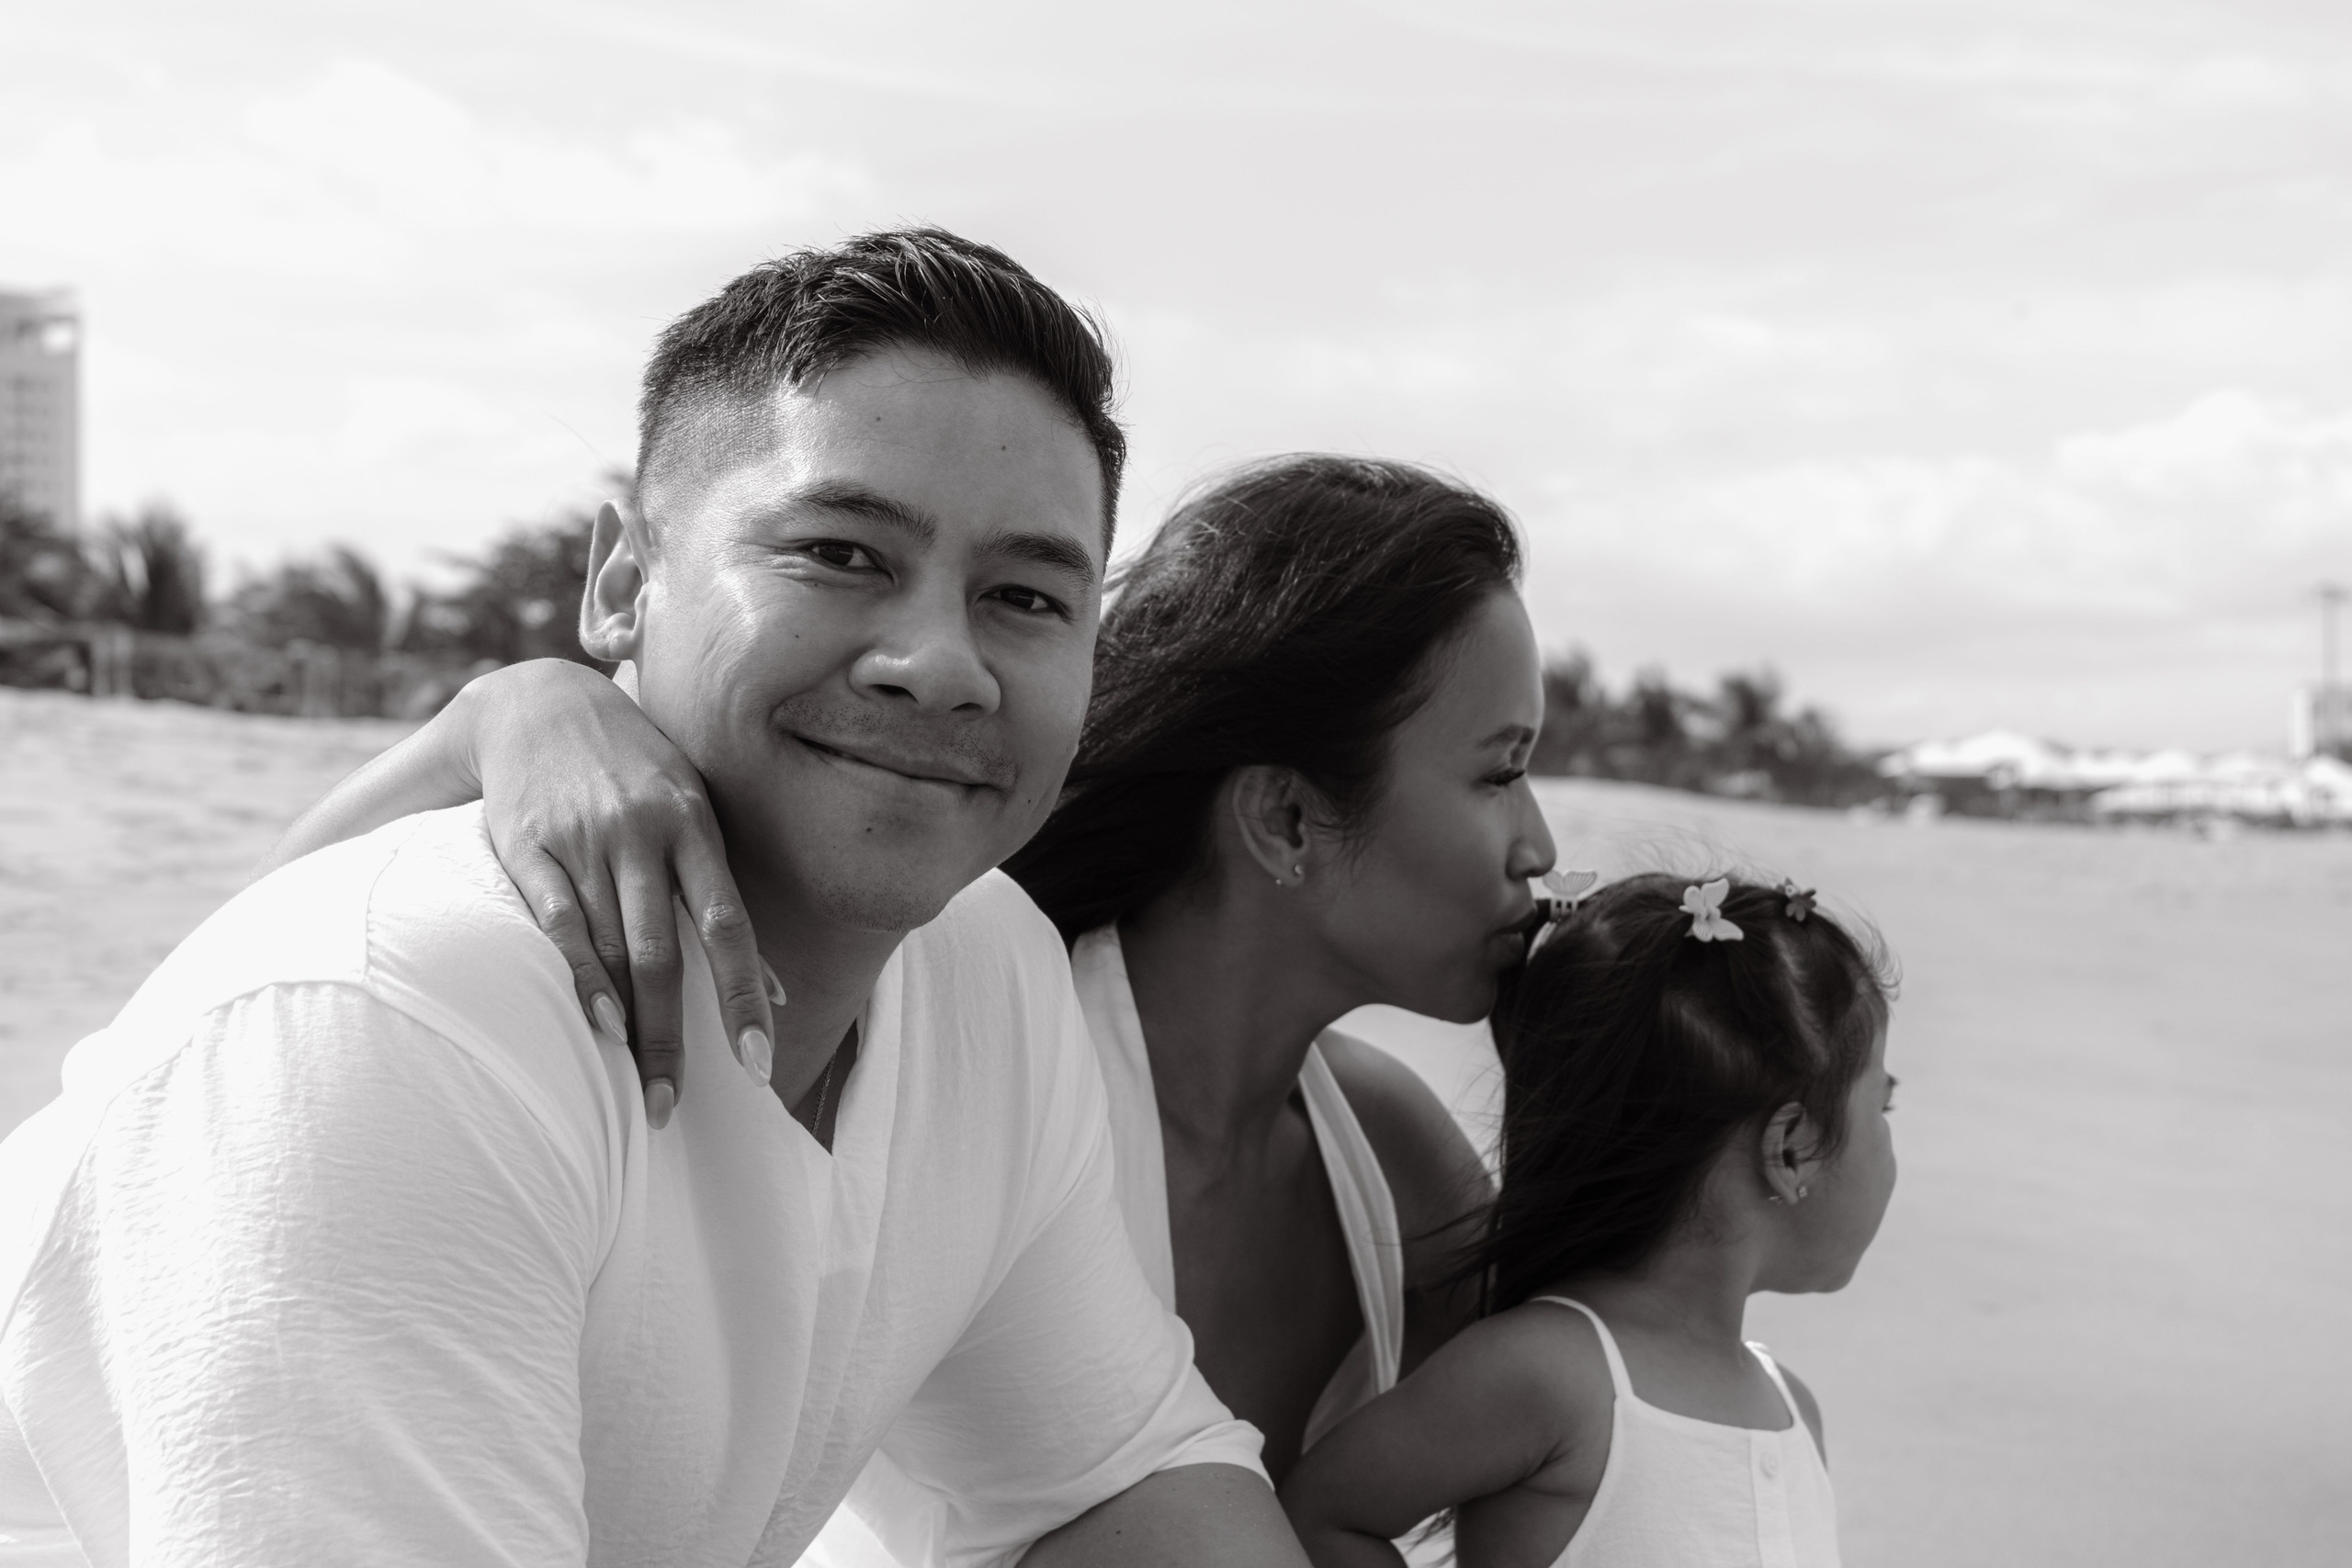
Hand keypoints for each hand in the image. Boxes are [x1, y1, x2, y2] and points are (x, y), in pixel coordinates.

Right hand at [456, 660, 775, 1126]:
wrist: (536, 702)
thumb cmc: (633, 769)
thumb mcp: (691, 811)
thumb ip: (724, 895)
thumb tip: (779, 985)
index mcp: (694, 825)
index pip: (729, 924)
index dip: (745, 995)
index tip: (757, 1064)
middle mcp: (643, 833)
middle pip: (665, 952)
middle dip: (672, 1035)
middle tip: (671, 1105)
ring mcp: (585, 840)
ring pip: (613, 945)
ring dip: (629, 1024)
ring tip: (638, 1086)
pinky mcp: (528, 846)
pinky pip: (558, 922)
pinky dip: (580, 976)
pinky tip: (595, 1024)